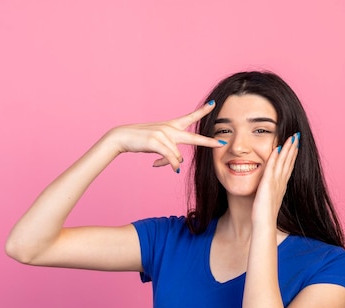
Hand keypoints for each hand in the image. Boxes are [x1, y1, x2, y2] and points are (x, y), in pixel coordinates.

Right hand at [102, 101, 224, 171]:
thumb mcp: (157, 144)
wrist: (122, 137)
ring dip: (169, 163)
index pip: (190, 117)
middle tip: (222, 143)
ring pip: (176, 156)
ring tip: (157, 163)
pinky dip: (169, 165)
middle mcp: (169, 128)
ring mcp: (163, 135)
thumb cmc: (140, 140)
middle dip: (208, 142)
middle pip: (193, 138)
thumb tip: (177, 163)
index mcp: (171, 125)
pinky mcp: (156, 142)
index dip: (202, 111)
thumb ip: (169, 151)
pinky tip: (163, 167)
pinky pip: (169, 158)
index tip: (214, 104)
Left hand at [252, 133, 299, 223]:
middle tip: (296, 136)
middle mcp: (281, 183)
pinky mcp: (268, 185)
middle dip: (293, 149)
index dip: (292, 155)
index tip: (295, 145)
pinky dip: (275, 158)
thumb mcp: (268, 199)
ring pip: (283, 162)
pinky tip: (277, 148)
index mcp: (281, 185)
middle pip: (289, 162)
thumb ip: (269, 190)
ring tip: (291, 138)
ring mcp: (276, 183)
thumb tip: (268, 187)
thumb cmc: (264, 214)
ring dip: (287, 149)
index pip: (288, 167)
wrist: (264, 224)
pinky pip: (272, 168)